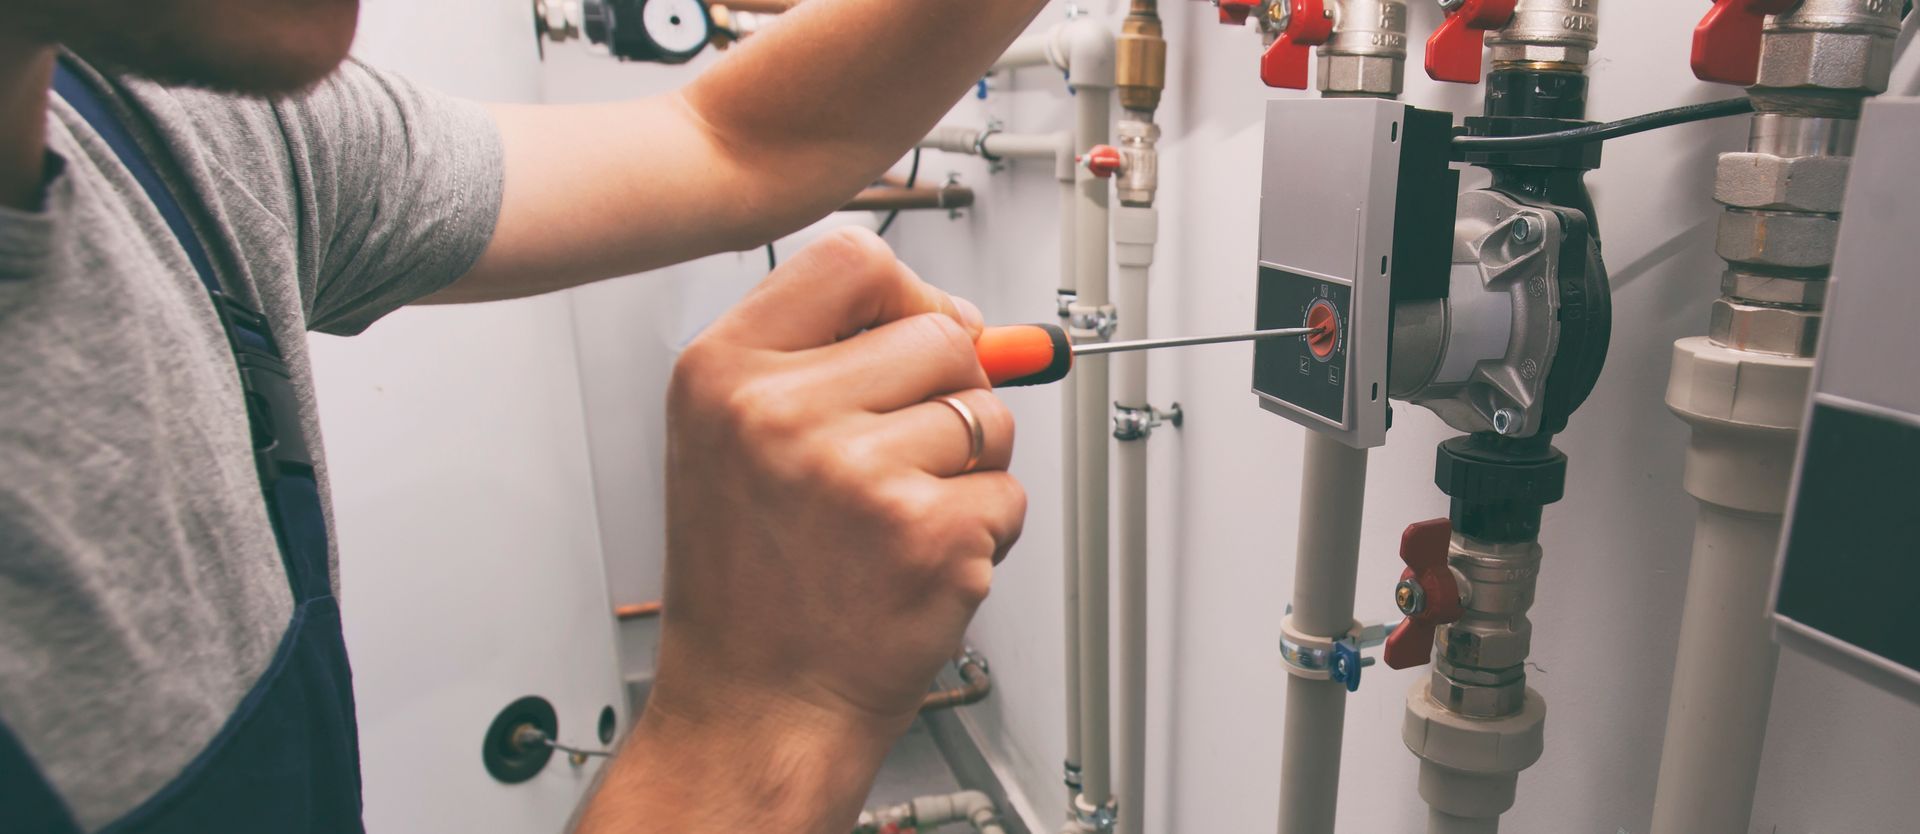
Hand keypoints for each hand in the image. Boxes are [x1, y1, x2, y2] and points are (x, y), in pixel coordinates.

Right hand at [577, 228, 1024, 832]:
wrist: (756, 706)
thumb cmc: (748, 584)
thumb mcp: (731, 438)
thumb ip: (823, 356)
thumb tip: (957, 319)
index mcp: (723, 374)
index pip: (853, 259)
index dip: (906, 294)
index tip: (912, 333)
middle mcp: (781, 414)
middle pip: (940, 335)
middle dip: (947, 392)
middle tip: (895, 459)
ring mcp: (858, 473)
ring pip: (988, 413)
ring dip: (969, 466)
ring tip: (895, 518)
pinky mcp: (927, 533)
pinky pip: (1007, 493)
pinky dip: (984, 531)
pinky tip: (916, 562)